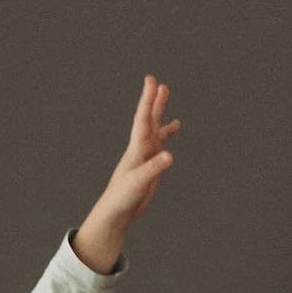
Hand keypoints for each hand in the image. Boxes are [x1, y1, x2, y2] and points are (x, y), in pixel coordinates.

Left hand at [73, 75, 180, 272]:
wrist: (117, 211)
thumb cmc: (123, 197)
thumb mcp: (139, 182)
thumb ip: (154, 168)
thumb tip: (169, 156)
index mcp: (137, 148)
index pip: (143, 119)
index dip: (148, 100)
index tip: (152, 81)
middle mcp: (141, 148)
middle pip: (149, 118)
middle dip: (153, 100)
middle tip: (158, 82)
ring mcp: (146, 155)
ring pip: (156, 127)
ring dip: (160, 110)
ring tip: (165, 92)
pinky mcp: (151, 165)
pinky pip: (161, 144)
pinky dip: (167, 133)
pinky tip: (174, 127)